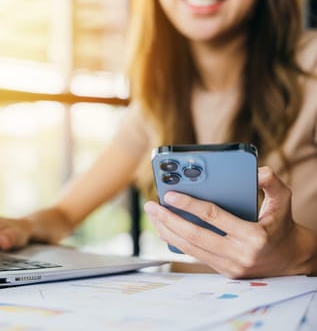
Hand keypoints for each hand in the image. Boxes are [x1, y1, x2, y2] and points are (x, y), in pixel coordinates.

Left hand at [144, 166, 315, 277]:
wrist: (291, 260)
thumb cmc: (282, 225)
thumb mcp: (284, 200)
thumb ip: (271, 182)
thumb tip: (256, 171)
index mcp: (253, 236)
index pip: (213, 217)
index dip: (188, 205)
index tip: (169, 194)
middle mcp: (239, 254)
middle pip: (194, 236)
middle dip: (168, 219)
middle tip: (151, 205)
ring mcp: (230, 266)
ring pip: (190, 248)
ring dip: (167, 231)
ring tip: (153, 215)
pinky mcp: (223, 271)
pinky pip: (194, 254)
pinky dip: (176, 241)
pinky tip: (164, 229)